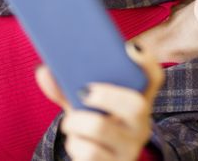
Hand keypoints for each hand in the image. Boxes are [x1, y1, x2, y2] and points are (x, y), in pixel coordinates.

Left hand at [36, 43, 164, 160]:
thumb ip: (68, 89)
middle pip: (135, 105)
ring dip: (76, 123)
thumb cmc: (93, 129)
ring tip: (71, 123)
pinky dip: (74, 145)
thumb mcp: (86, 108)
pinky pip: (89, 153)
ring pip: (102, 128)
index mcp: (138, 102)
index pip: (153, 78)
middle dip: (105, 95)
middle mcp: (140, 125)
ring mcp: (130, 148)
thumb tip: (43, 71)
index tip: (129, 47)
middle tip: (84, 92)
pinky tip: (77, 144)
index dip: (146, 62)